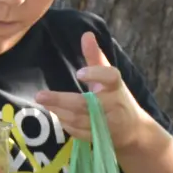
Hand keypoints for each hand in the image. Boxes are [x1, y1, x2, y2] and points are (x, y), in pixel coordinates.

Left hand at [35, 32, 153, 153]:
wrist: (133, 130)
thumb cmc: (117, 98)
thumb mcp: (110, 78)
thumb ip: (96, 58)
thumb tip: (86, 34)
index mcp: (116, 86)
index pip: (110, 77)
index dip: (95, 75)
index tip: (79, 73)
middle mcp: (114, 106)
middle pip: (86, 104)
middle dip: (62, 100)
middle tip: (40, 95)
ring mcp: (107, 125)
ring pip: (79, 120)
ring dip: (59, 111)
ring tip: (44, 102)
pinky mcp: (100, 139)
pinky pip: (79, 132)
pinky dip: (66, 124)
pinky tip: (56, 114)